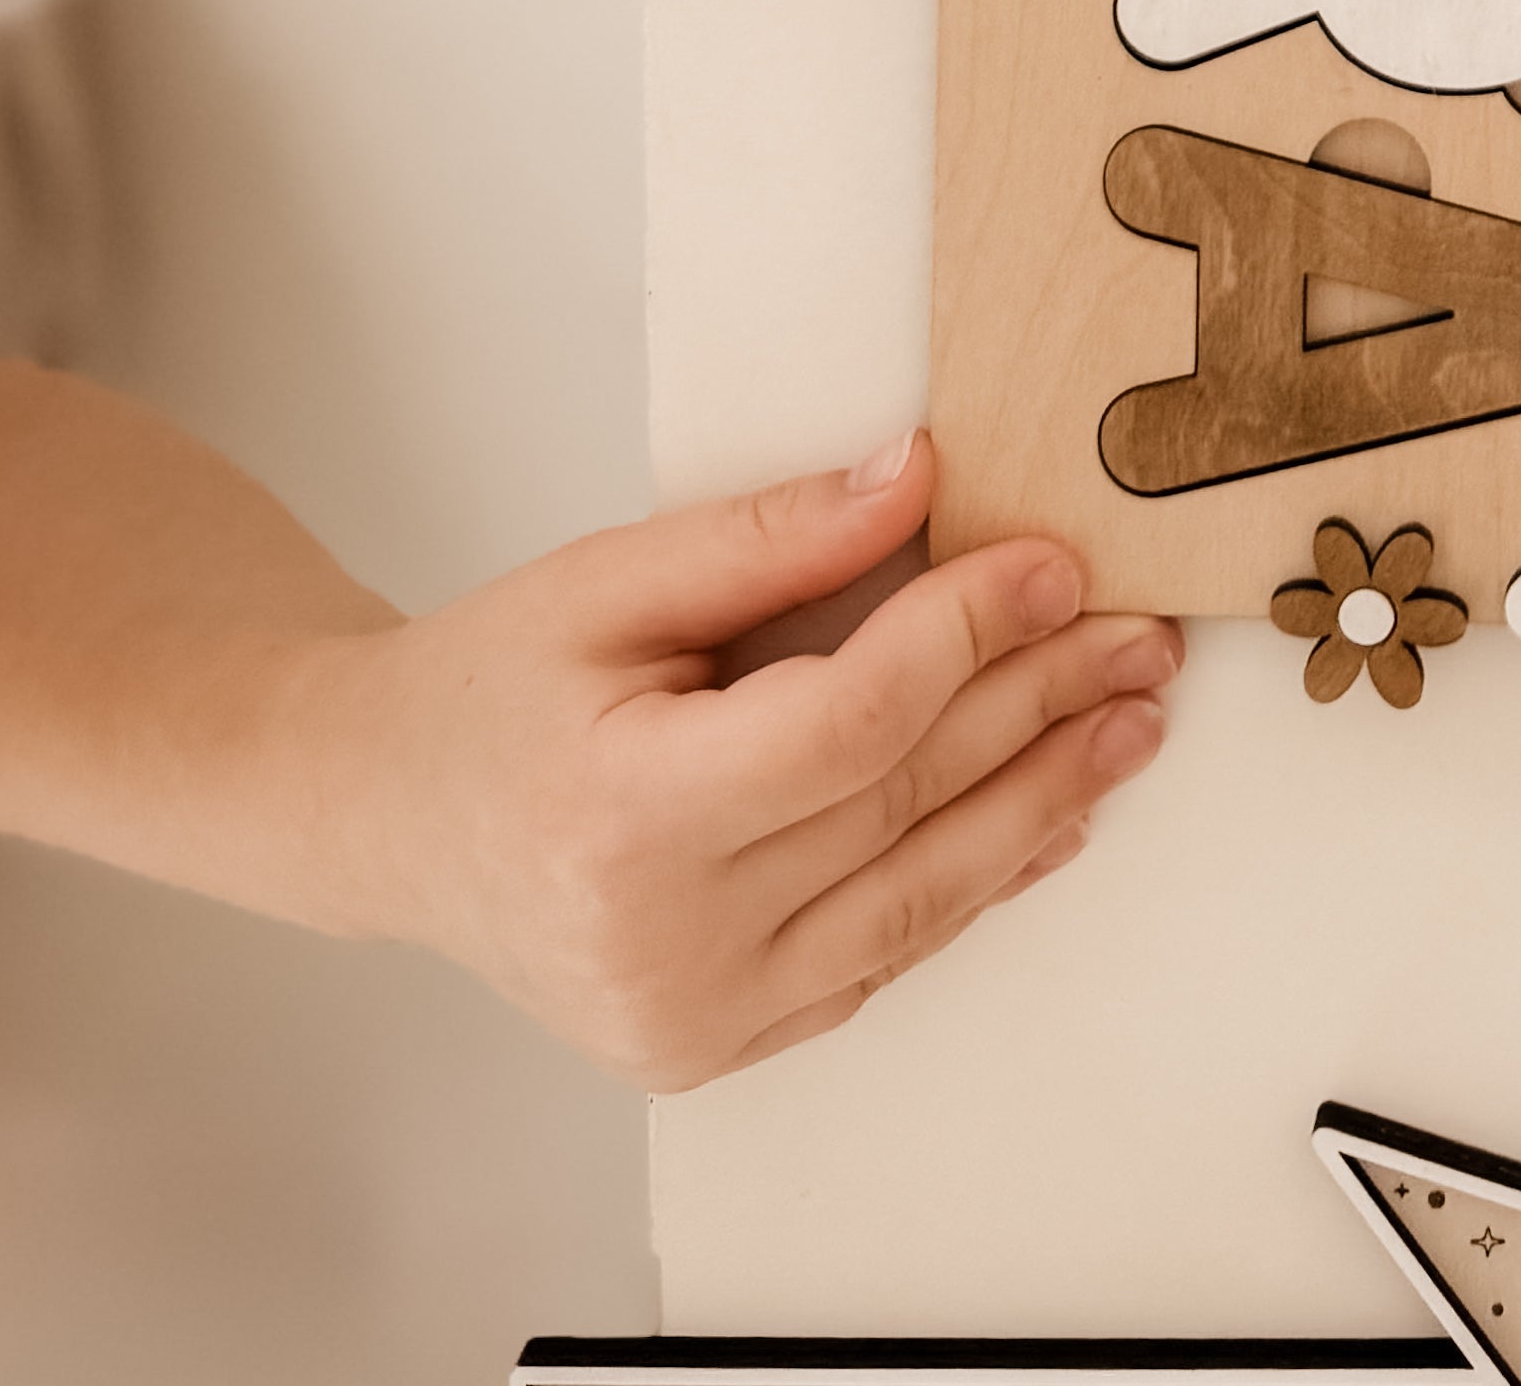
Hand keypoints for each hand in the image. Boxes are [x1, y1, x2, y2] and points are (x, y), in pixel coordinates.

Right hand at [309, 434, 1176, 1085]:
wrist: (381, 820)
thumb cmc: (487, 689)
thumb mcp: (607, 579)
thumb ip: (770, 535)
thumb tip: (920, 477)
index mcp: (623, 821)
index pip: (849, 724)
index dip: (968, 633)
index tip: (1055, 563)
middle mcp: (662, 945)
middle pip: (900, 805)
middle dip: (1040, 706)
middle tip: (1139, 635)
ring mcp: (693, 1017)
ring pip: (916, 901)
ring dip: (1042, 804)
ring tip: (1130, 721)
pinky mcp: (718, 1043)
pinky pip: (878, 958)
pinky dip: (971, 884)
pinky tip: (1050, 819)